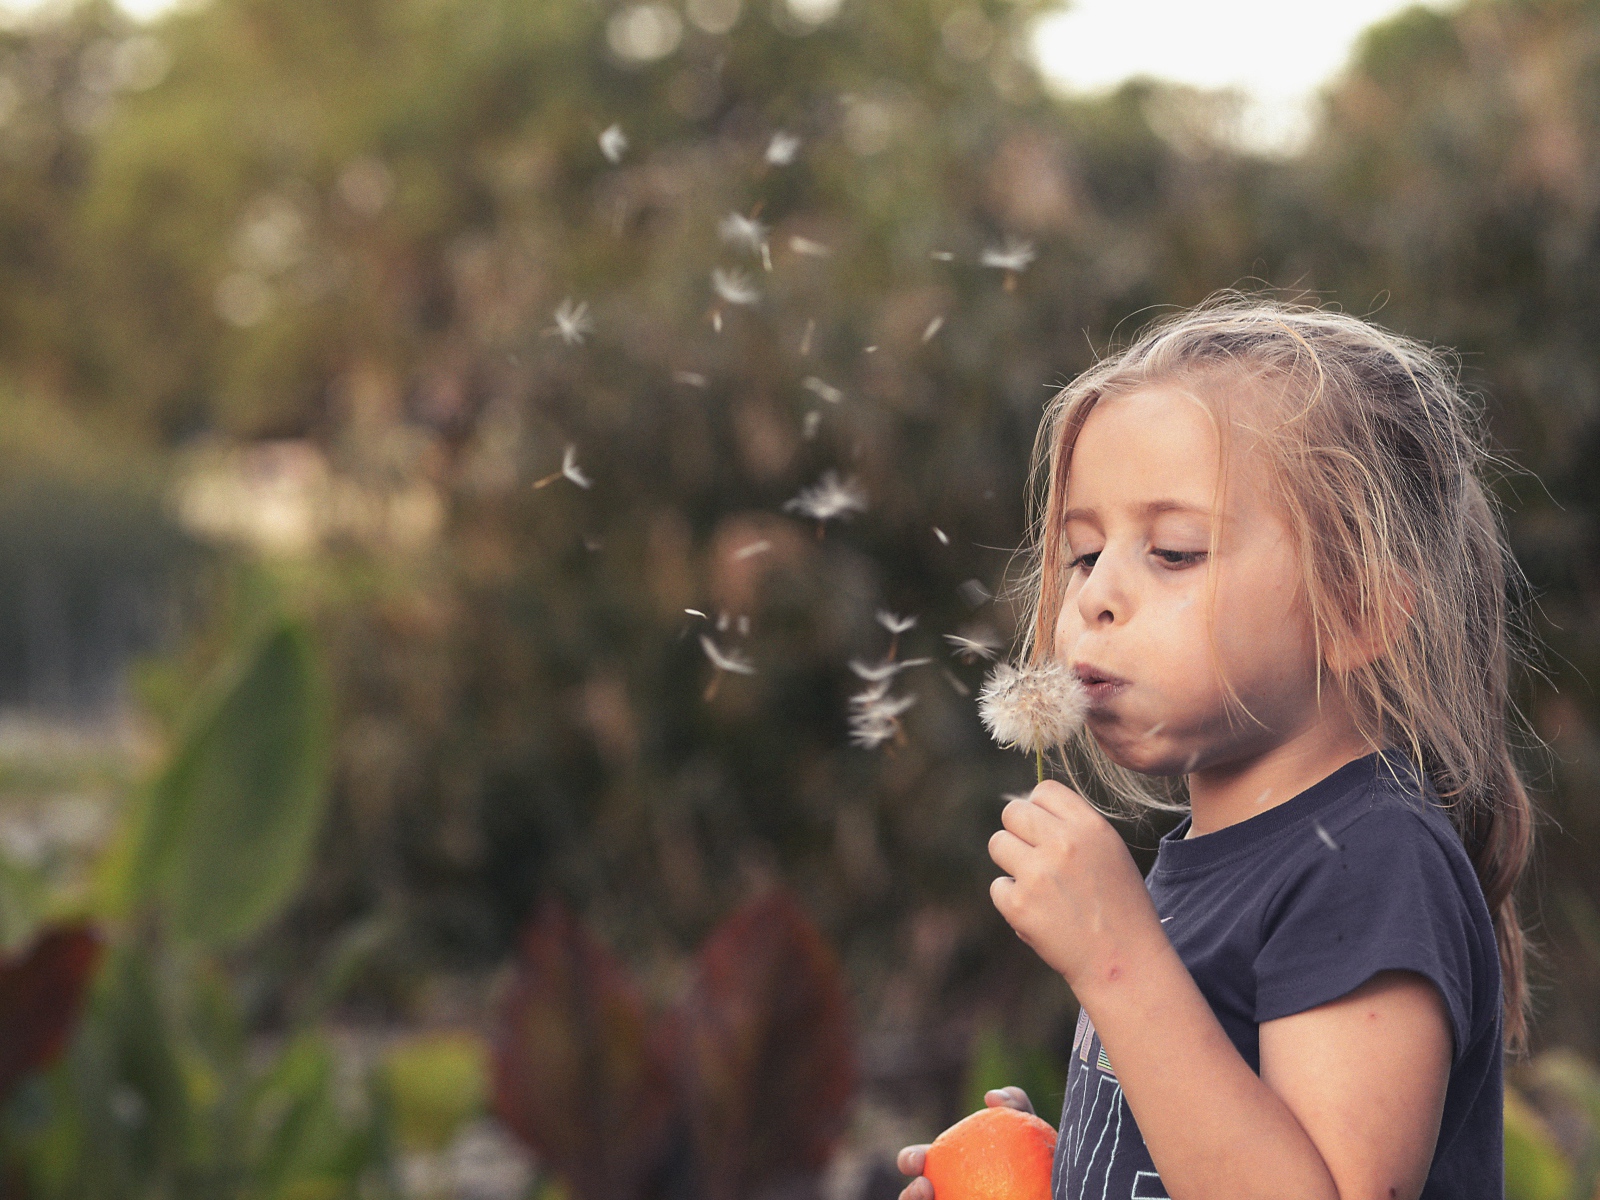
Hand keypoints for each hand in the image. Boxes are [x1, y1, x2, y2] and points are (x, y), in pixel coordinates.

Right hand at [896, 1089, 1035, 1199]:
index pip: (923, 1166)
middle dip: (910, 1198)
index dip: (911, 1162)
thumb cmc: (1047, 1168)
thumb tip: (990, 1097)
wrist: (1064, 1194)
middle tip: (924, 1190)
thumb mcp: (1035, 1135)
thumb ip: (1017, 1108)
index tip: (917, 1162)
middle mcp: (951, 1196)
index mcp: (953, 1172)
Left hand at [987, 781, 1163, 989]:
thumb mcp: (1109, 852)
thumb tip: (1027, 805)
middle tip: (1035, 858)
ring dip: (1011, 862)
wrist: (1122, 961)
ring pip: (998, 844)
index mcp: (1090, 827)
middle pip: (1012, 812)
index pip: (1044, 790)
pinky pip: (998, 886)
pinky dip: (1012, 900)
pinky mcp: (1019, 905)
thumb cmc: (1118, 905)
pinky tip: (1040, 913)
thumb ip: (1072, 826)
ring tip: (1039, 886)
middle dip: (1018, 831)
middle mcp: (1063, 844)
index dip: (1040, 809)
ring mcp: (1038, 874)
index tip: (1046, 830)